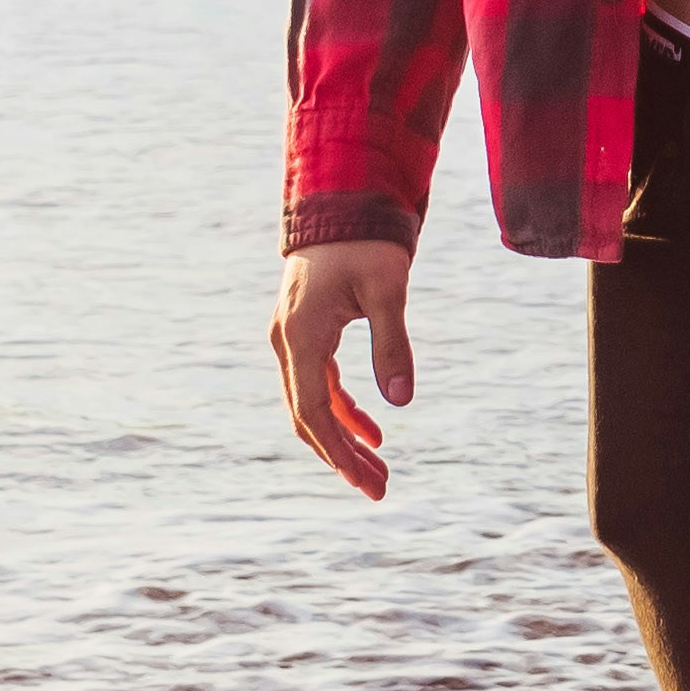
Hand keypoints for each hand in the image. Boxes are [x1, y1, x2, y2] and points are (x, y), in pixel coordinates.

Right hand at [272, 240, 414, 497]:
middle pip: (307, 416)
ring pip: (312, 404)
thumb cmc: (366, 241)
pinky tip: (372, 431)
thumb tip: (402, 403)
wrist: (342, 200)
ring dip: (343, 437)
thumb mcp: (388, 291)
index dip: (338, 452)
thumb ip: (393, 346)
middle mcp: (287, 342)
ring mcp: (292, 338)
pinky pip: (319, 385)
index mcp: (300, 334)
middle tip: (379, 490)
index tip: (367, 483)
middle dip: (341, 456)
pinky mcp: (305, 333)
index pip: (313, 411)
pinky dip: (343, 410)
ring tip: (380, 469)